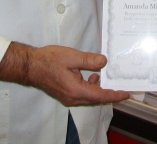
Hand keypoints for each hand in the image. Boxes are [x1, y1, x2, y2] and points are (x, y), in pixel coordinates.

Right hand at [0, 43, 129, 106]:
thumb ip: (88, 60)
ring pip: (89, 98)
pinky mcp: (64, 95)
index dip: (115, 95)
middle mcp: (73, 98)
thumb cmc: (48, 60)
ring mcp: (68, 98)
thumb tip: (104, 62)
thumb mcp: (71, 56)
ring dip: (98, 90)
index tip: (126, 94)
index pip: (100, 95)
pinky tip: (89, 77)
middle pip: (96, 99)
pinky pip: (82, 96)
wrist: (29, 66)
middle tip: (120, 85)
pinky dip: (89, 88)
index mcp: (76, 90)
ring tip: (102, 76)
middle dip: (109, 93)